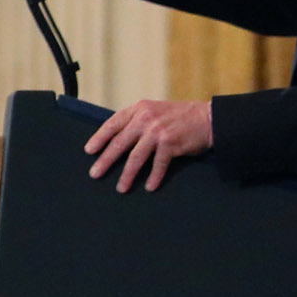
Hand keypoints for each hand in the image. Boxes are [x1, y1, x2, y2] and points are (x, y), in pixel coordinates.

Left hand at [84, 96, 214, 194]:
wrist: (207, 118)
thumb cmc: (178, 118)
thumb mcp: (155, 112)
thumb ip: (137, 121)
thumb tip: (116, 141)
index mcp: (139, 108)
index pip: (113, 123)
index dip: (99, 138)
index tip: (89, 151)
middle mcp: (146, 117)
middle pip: (119, 143)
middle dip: (106, 160)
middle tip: (95, 174)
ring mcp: (157, 130)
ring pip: (135, 157)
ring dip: (127, 175)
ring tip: (121, 188)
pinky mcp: (170, 143)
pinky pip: (157, 165)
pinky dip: (153, 178)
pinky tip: (150, 187)